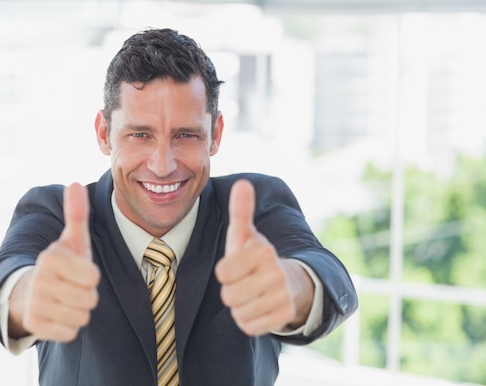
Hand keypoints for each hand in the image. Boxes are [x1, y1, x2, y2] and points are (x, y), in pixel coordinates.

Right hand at [9, 183, 99, 341]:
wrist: (32, 291)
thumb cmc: (62, 264)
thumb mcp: (72, 239)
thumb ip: (77, 213)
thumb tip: (74, 184)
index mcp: (50, 257)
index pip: (92, 277)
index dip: (91, 276)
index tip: (78, 270)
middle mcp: (39, 280)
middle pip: (89, 299)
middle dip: (87, 295)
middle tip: (73, 287)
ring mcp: (35, 304)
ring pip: (81, 317)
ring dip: (79, 310)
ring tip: (66, 299)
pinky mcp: (34, 325)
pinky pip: (70, 333)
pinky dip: (69, 326)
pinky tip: (58, 314)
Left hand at [215, 179, 311, 335]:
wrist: (287, 282)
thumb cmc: (256, 257)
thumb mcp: (245, 234)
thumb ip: (241, 211)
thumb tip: (242, 183)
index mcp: (263, 250)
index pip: (223, 272)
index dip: (225, 272)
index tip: (237, 265)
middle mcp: (276, 272)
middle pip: (229, 295)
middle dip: (231, 291)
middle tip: (244, 281)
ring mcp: (283, 296)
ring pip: (238, 312)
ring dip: (239, 306)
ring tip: (251, 293)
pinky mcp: (284, 316)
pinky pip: (249, 326)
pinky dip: (248, 320)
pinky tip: (258, 307)